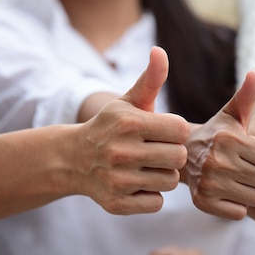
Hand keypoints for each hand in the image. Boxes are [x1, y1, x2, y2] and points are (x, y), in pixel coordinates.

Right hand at [77, 47, 189, 214]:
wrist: (73, 159)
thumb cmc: (110, 126)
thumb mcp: (127, 101)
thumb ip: (150, 79)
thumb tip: (160, 51)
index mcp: (129, 123)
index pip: (181, 130)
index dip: (174, 131)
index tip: (161, 131)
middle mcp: (122, 152)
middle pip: (179, 157)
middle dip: (171, 153)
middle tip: (156, 151)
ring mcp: (118, 180)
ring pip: (169, 181)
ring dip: (162, 174)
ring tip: (146, 166)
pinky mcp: (117, 203)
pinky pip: (157, 202)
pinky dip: (150, 195)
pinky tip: (137, 183)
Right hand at [182, 71, 254, 220]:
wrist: (184, 156)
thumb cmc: (216, 133)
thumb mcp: (231, 113)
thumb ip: (247, 96)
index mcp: (227, 139)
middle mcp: (216, 161)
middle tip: (249, 167)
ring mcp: (208, 184)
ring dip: (253, 191)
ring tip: (241, 179)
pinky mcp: (203, 203)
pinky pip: (239, 212)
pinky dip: (239, 205)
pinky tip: (229, 192)